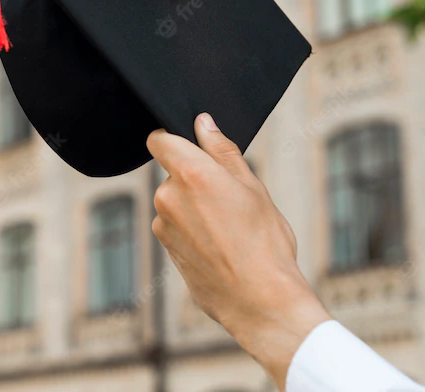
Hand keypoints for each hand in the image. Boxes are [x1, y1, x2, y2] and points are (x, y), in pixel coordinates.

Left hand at [147, 113, 330, 390]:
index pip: (160, 139)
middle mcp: (167, 196)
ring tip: (229, 228)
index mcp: (190, 173)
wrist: (259, 300)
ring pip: (176, 201)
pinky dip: (193, 229)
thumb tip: (203, 123)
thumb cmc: (264, 243)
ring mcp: (162, 224)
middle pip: (173, 173)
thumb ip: (222, 151)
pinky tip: (219, 245)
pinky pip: (176, 225)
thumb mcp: (252, 188)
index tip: (190, 146)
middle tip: (229, 199)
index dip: (173, 139)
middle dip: (195, 179)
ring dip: (194, 206)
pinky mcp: (164, 247)